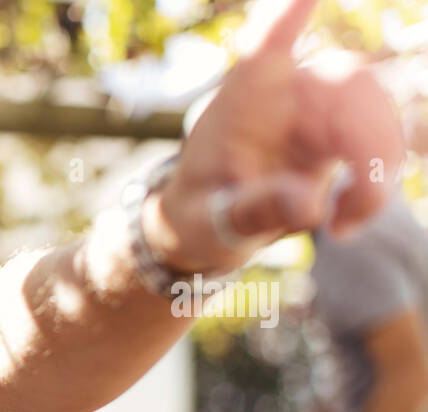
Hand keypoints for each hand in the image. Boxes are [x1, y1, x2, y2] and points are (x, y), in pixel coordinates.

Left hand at [146, 0, 405, 275]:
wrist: (204, 226)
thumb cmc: (196, 215)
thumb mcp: (207, 221)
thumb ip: (251, 209)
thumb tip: (310, 206)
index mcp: (242, 96)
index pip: (268, 43)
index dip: (290, 13)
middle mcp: (285, 89)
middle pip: (349, 82)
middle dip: (370, 141)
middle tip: (359, 204)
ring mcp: (316, 108)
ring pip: (376, 108)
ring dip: (378, 166)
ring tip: (343, 224)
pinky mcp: (337, 133)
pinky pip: (378, 140)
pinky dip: (375, 181)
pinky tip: (345, 221)